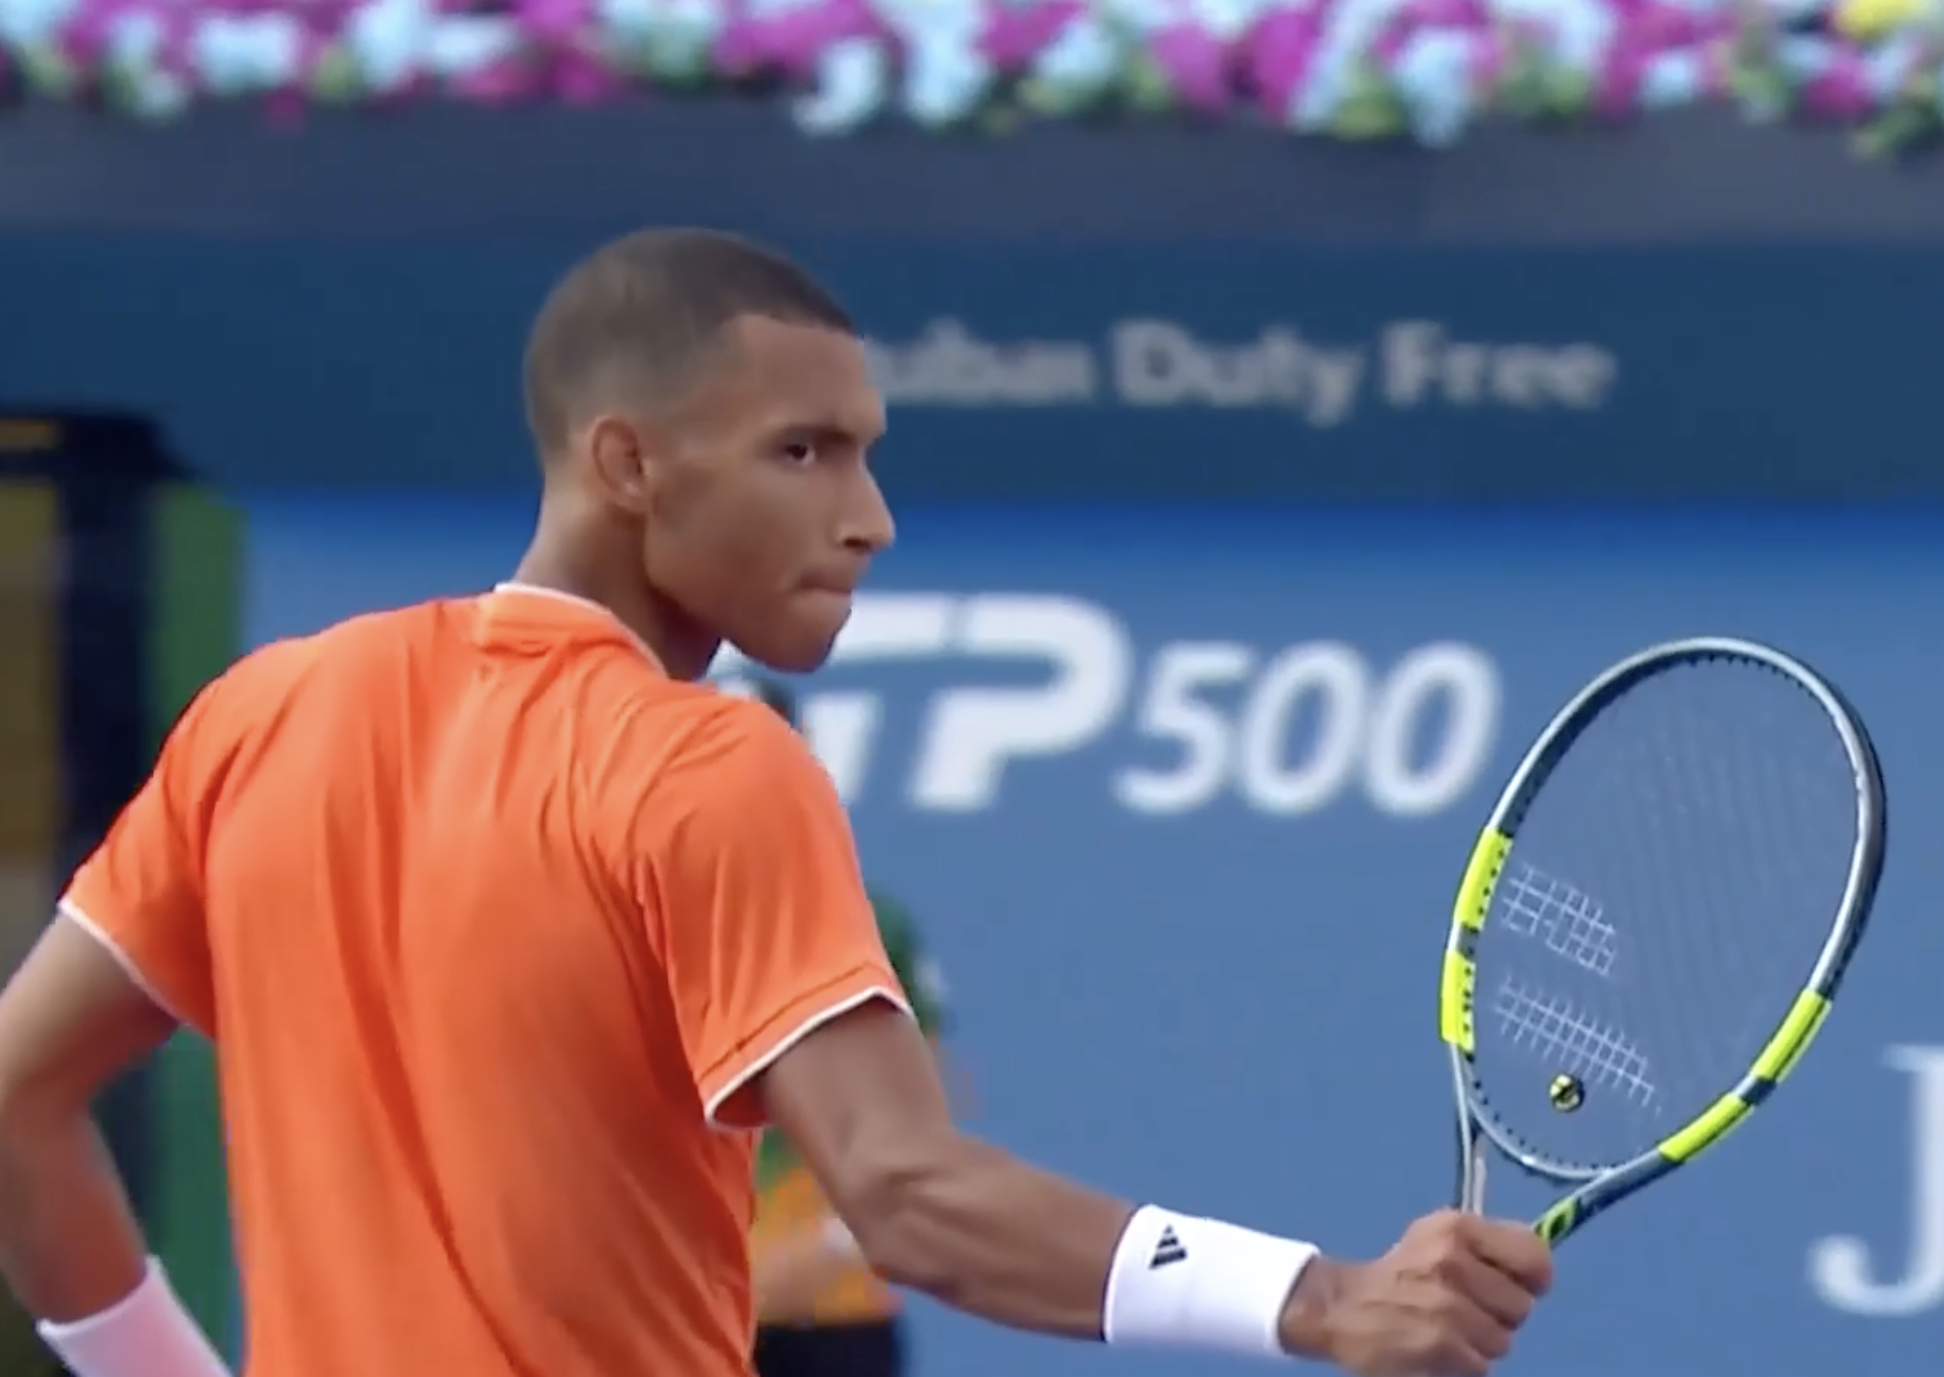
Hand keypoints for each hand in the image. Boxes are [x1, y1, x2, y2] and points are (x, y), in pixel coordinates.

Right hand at [1277, 1209, 1552, 1376]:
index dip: (1534, 1278)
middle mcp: (1453, 1261)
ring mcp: (1447, 1306)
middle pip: (1521, 1306)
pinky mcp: (1440, 1345)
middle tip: (1466, 1309)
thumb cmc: (1400, 1273)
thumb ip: (1487, 1246)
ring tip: (1448, 1329)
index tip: (1518, 1285)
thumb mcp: (1439, 1238)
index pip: (1534, 1256)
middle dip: (1500, 1314)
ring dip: (1481, 1343)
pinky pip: (1481, 1365)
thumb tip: (1541, 1263)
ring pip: (1503, 1340)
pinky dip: (1463, 1364)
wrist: (1342, 1307)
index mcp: (1457, 1228)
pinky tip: (1438, 1347)